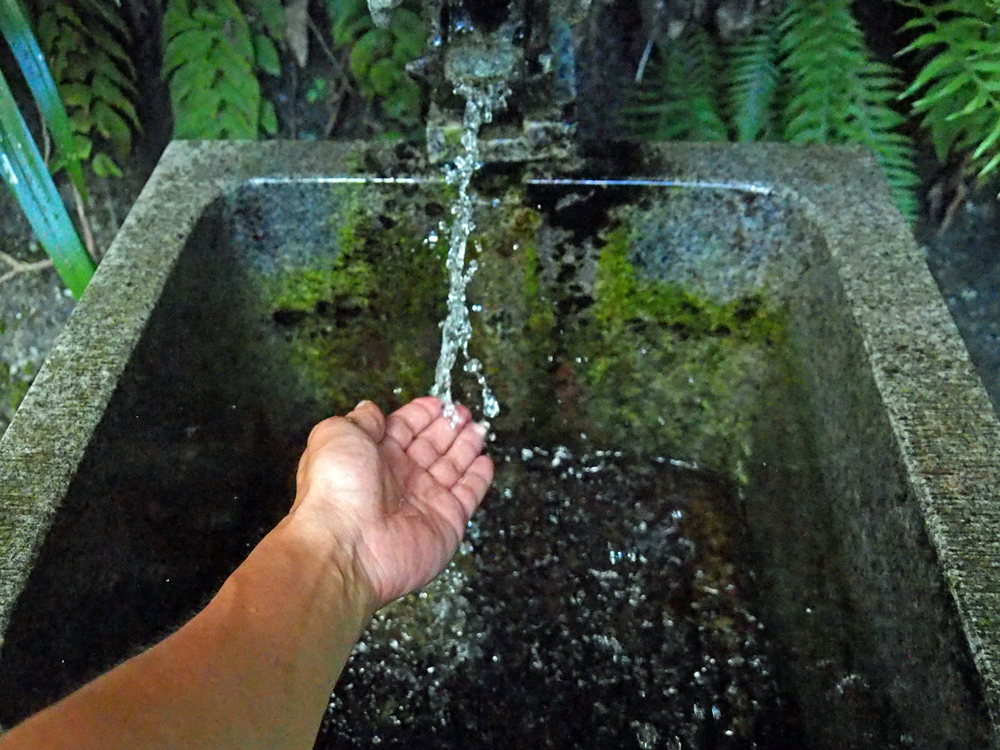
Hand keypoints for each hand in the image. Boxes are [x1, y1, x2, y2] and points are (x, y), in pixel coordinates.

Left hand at [291, 397, 493, 608]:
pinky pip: (468, 494)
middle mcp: (399, 479)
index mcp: (373, 457)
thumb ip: (361, 420)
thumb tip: (370, 408)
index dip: (421, 414)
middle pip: (431, 446)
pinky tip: (485, 461)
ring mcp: (424, 501)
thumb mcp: (338, 435)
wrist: (346, 546)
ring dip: (467, 446)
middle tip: (463, 413)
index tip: (438, 403)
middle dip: (448, 428)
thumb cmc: (335, 488)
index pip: (404, 429)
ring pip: (452, 467)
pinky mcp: (447, 522)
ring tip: (479, 428)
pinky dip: (478, 478)